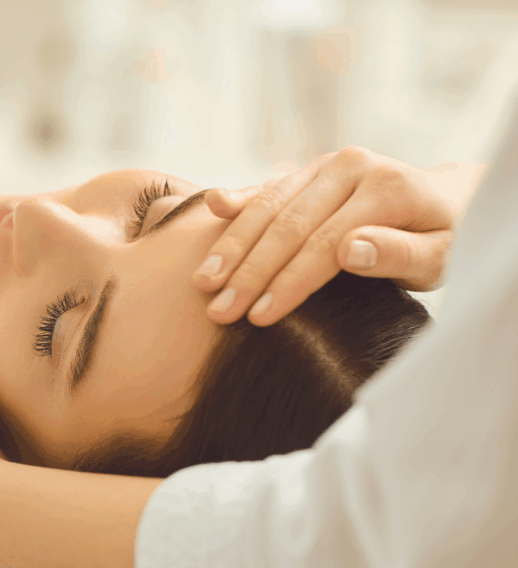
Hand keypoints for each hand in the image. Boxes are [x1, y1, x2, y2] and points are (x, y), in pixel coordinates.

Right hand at [193, 147, 468, 325]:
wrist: (448, 200)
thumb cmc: (444, 239)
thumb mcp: (440, 256)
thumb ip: (399, 253)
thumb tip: (349, 249)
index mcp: (386, 187)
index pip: (324, 243)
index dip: (288, 282)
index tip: (258, 317)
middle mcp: (351, 166)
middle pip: (287, 225)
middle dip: (248, 272)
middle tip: (218, 309)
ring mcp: (326, 165)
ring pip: (269, 205)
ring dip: (232, 245)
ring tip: (204, 281)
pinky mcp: (308, 170)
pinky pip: (268, 187)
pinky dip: (239, 199)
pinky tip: (212, 206)